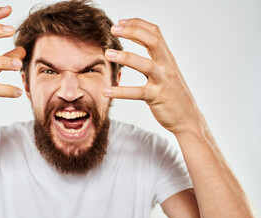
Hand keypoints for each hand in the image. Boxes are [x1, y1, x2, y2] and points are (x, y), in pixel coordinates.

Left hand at [103, 18, 203, 134]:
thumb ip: (154, 61)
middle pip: (153, 41)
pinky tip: (106, 91)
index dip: (138, 24)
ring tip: (107, 54)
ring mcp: (163, 81)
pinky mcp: (157, 97)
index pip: (155, 33)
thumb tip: (137, 53)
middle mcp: (166, 66)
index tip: (121, 22)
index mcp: (167, 58)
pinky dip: (120, 91)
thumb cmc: (174, 95)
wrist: (188, 118)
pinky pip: (137, 92)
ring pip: (146, 64)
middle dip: (133, 31)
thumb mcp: (166, 73)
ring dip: (126, 57)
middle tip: (114, 28)